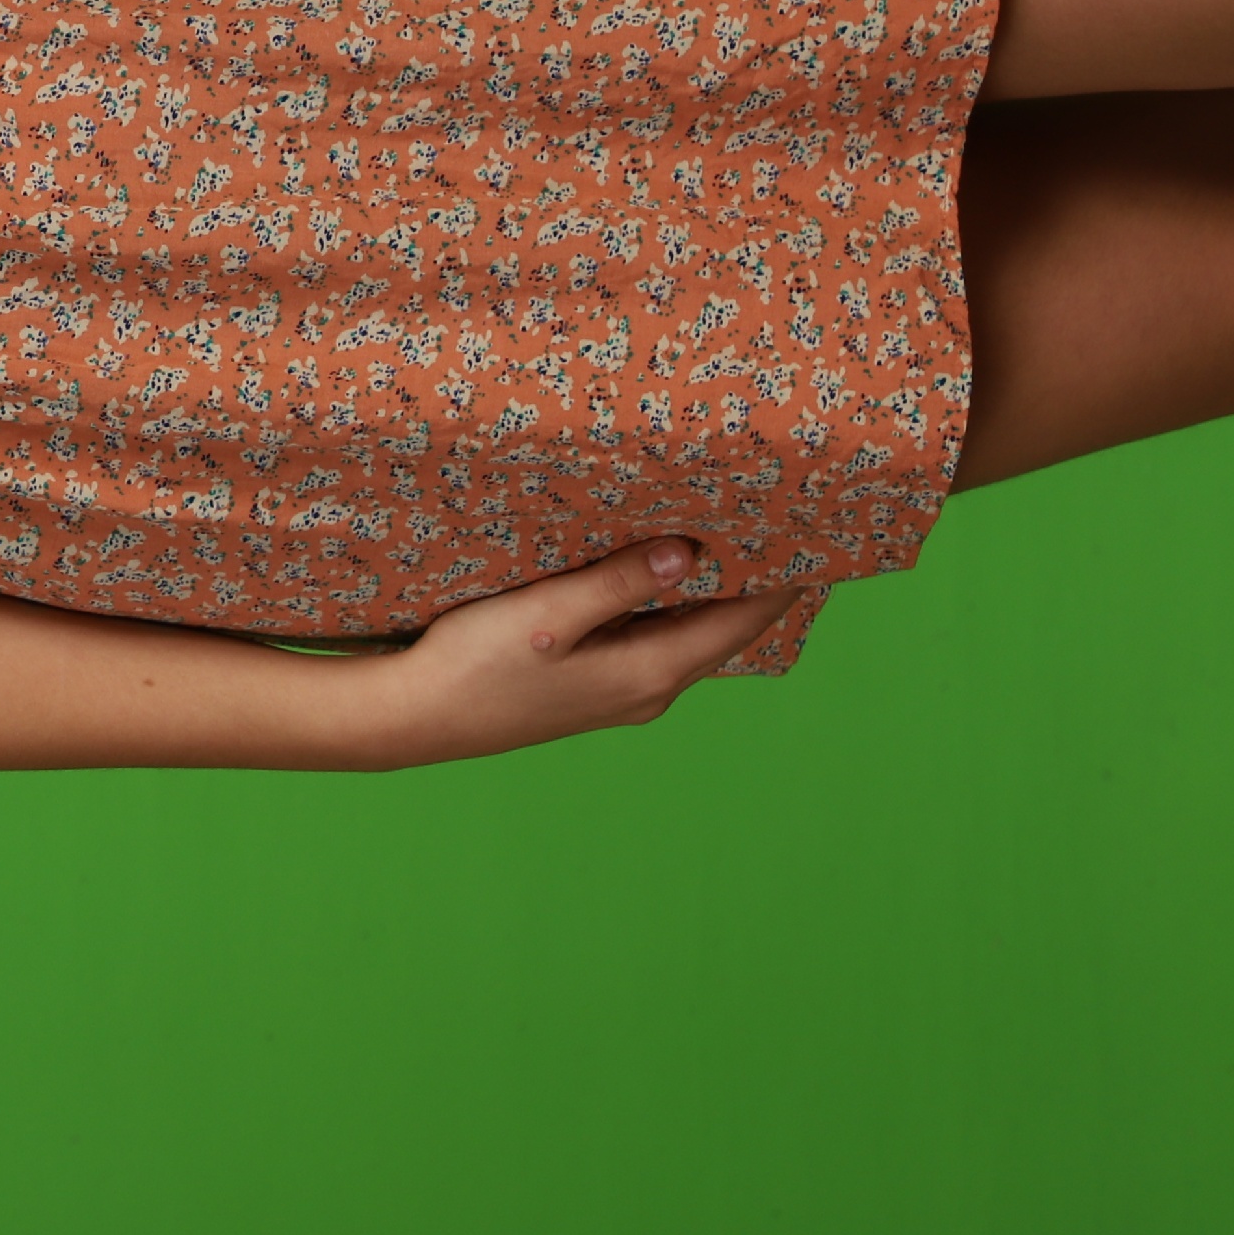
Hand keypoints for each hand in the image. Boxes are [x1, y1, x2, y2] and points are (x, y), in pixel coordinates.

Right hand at [362, 539, 793, 764]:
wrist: (417, 717)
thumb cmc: (474, 666)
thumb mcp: (548, 616)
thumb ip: (620, 583)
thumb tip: (691, 552)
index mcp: (650, 673)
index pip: (744, 620)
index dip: (786, 578)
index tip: (816, 530)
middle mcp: (650, 689)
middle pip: (726, 627)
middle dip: (757, 576)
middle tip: (784, 516)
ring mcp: (623, 692)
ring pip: (692, 632)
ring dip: (714, 588)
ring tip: (736, 532)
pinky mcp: (596, 686)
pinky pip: (658, 637)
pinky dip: (675, 602)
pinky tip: (666, 572)